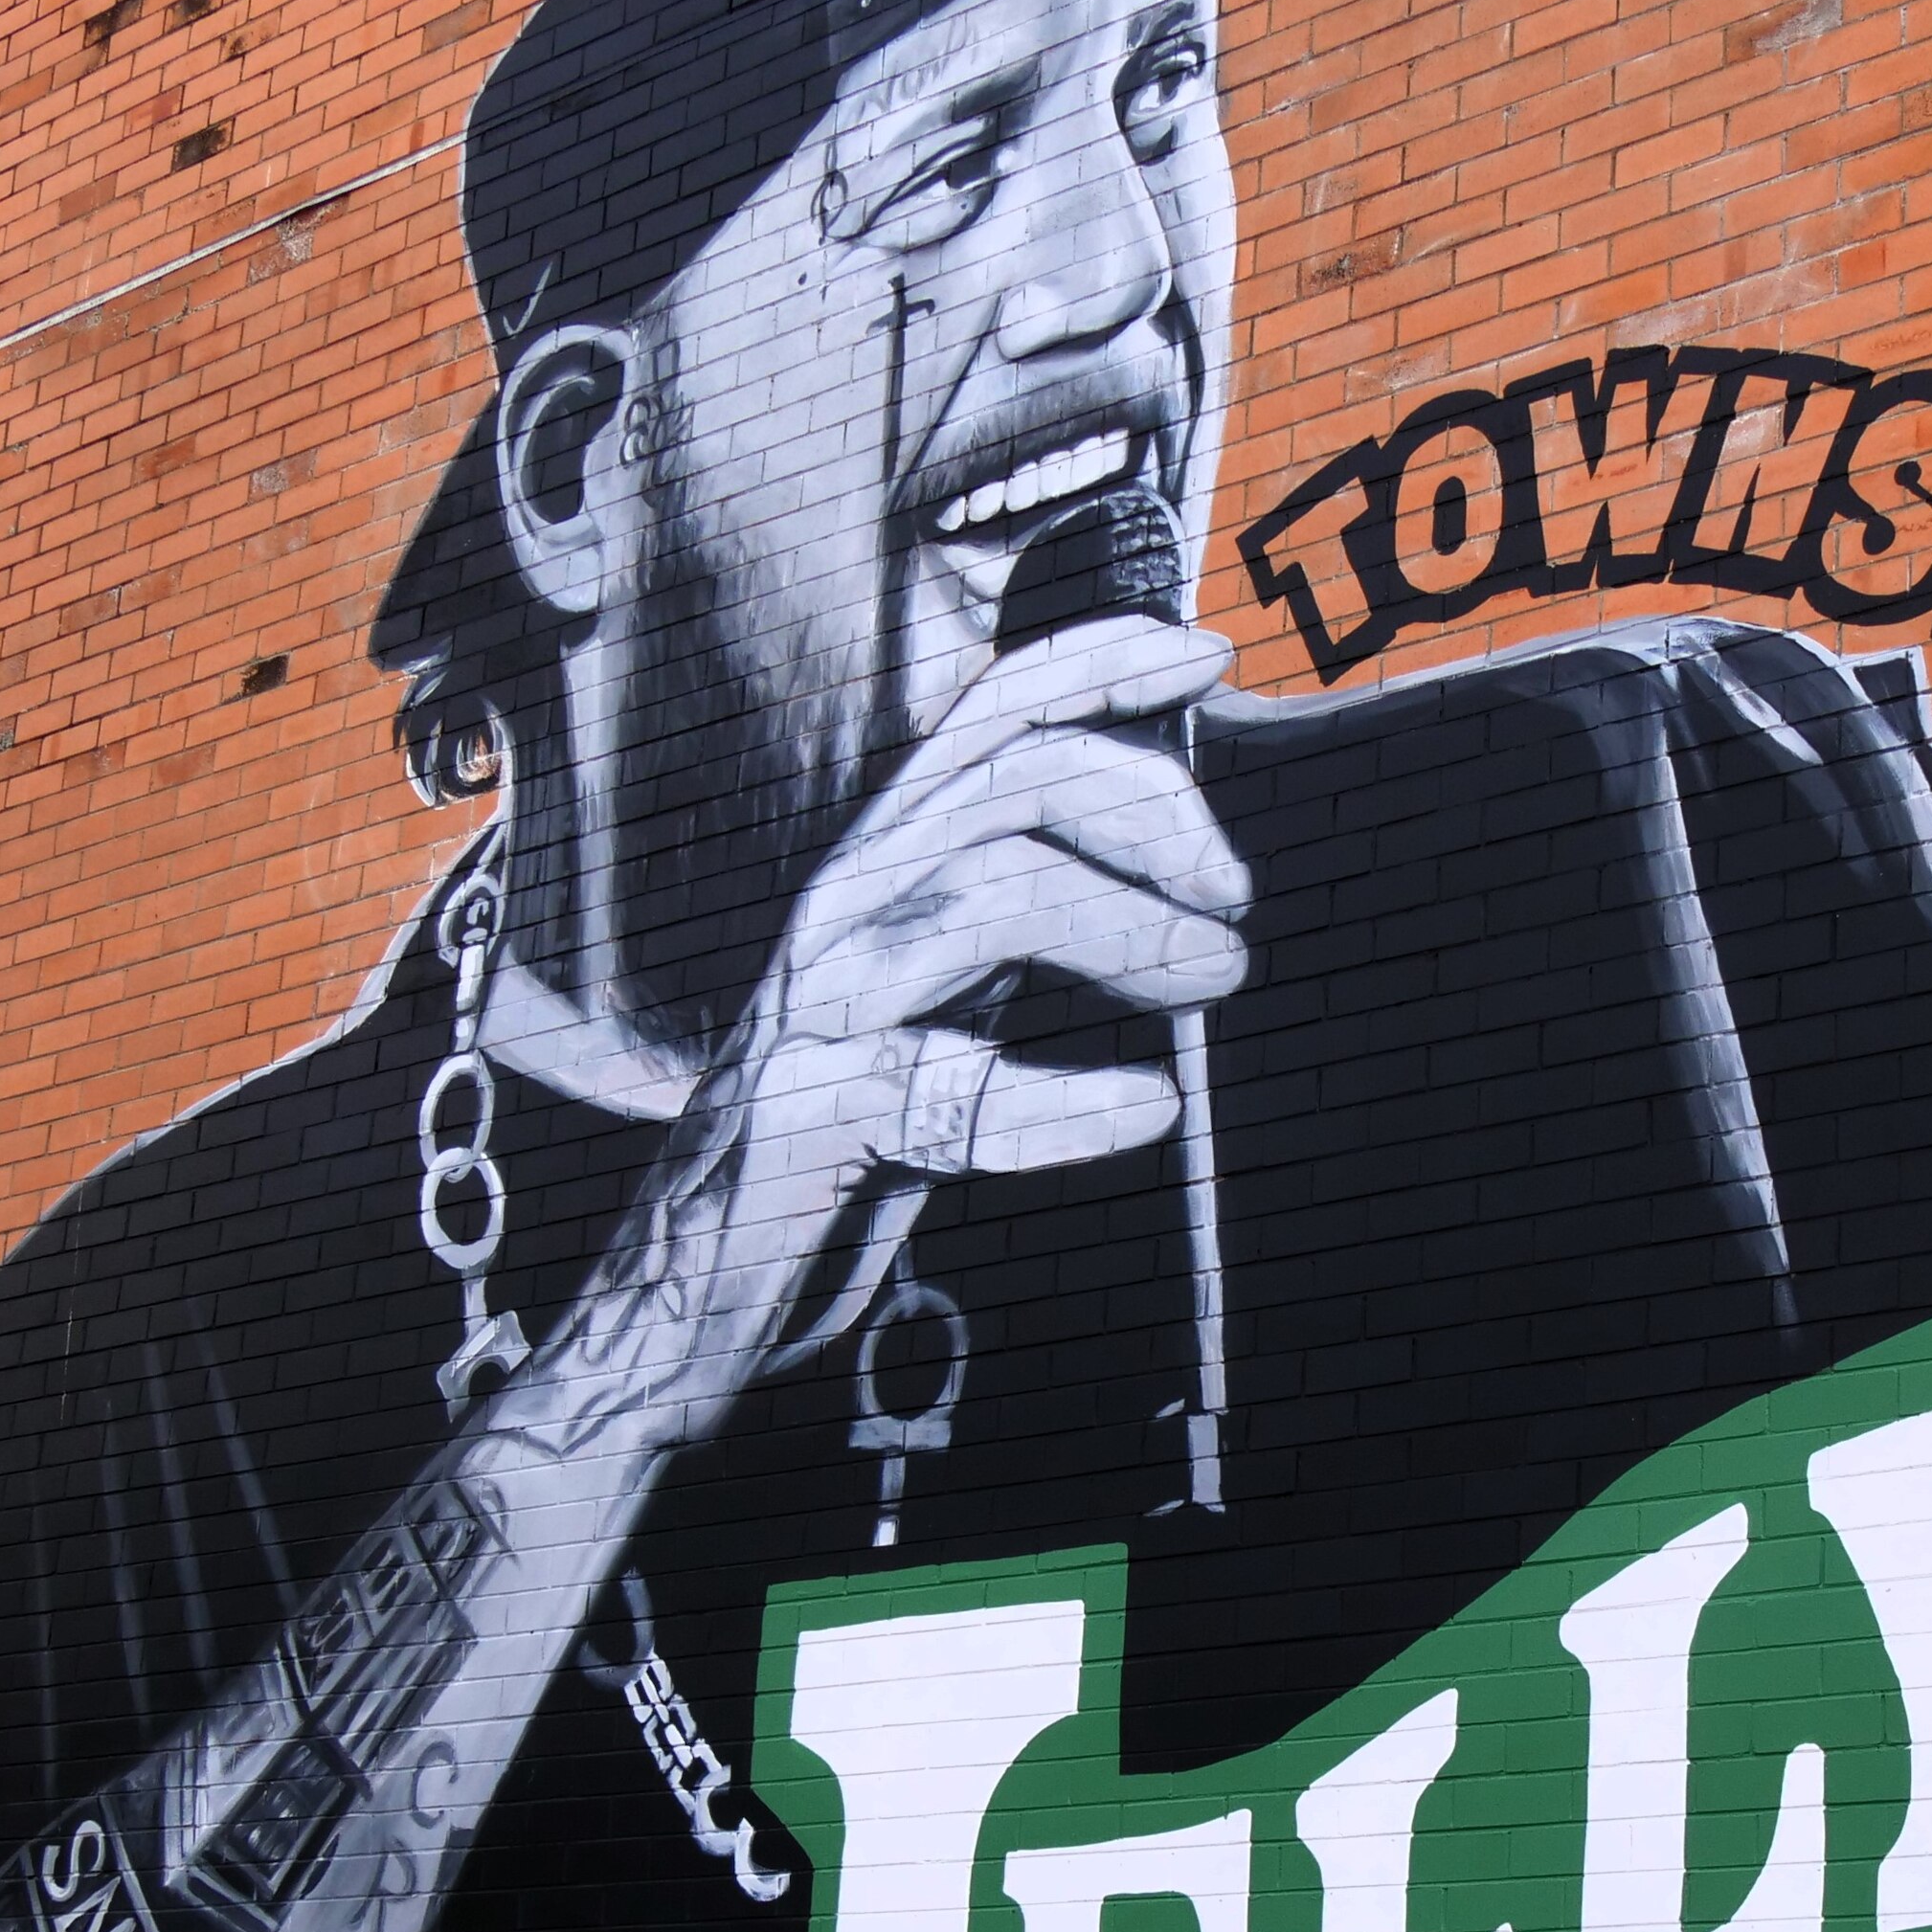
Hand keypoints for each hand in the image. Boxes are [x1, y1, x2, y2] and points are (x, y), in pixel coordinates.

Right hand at [744, 621, 1243, 1199]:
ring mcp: (823, 1004)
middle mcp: (850, 904)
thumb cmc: (847, 1122)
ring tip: (1211, 977)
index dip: (1100, 664)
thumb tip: (1178, 859)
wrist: (700, 1269)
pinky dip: (1062, 1102)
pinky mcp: (811, 1117)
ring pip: (991, 894)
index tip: (1206, 661)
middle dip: (1150, 813)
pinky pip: (943, 1089)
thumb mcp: (944, 986)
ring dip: (1134, 926)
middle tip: (1232, 899)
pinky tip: (1142, 1107)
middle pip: (1013, 780)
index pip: (990, 714)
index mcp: (886, 862)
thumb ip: (1022, 908)